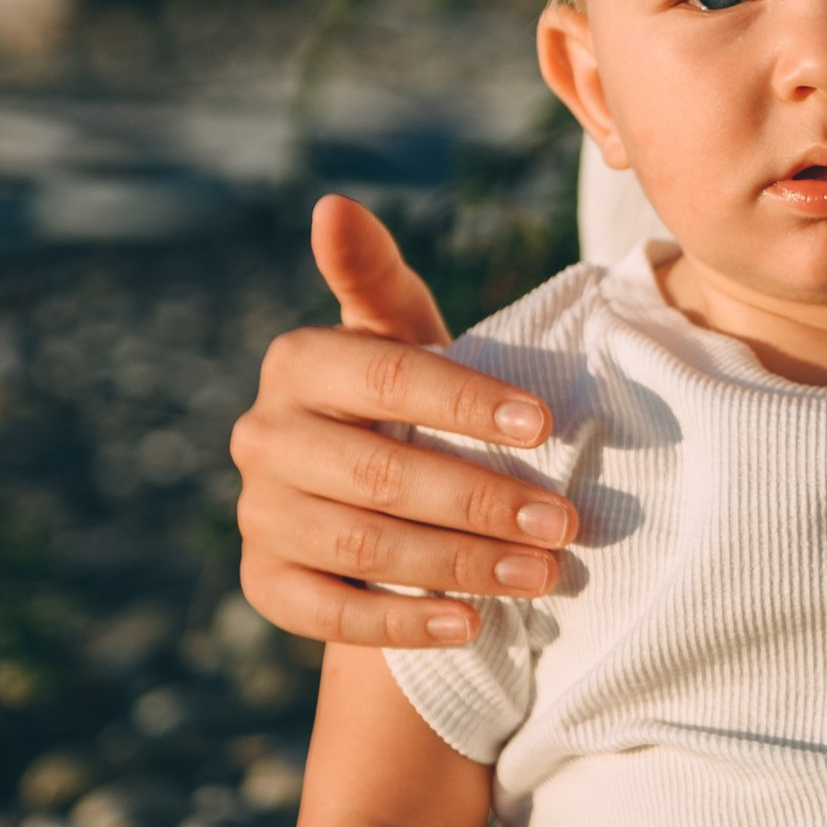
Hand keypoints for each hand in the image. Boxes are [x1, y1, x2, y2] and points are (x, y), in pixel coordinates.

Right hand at [231, 195, 577, 648]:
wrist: (365, 489)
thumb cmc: (401, 395)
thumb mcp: (399, 334)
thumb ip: (376, 276)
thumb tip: (332, 203)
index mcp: (298, 362)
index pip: (388, 376)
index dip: (468, 402)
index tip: (547, 426)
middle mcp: (262, 436)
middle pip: (380, 472)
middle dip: (481, 500)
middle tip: (566, 522)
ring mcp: (259, 513)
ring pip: (362, 546)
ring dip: (461, 564)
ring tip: (543, 574)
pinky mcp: (264, 583)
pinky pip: (328, 613)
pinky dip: (400, 622)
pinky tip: (470, 623)